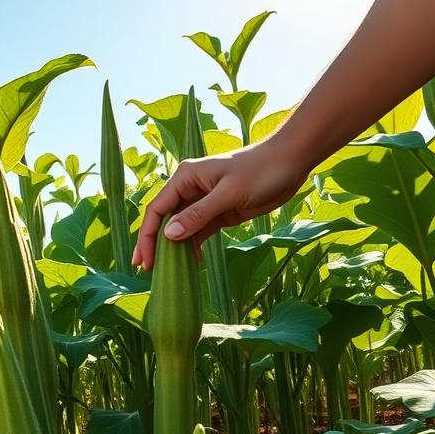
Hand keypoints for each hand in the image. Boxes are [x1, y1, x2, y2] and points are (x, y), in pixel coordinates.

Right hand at [132, 134, 311, 270]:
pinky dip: (194, 246)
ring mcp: (204, 201)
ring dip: (174, 248)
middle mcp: (189, 189)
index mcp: (185, 178)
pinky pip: (199, 231)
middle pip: (164, 220)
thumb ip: (199, 214)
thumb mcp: (229, 193)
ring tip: (169, 271)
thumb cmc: (260, 170)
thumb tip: (169, 235)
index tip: (144, 260)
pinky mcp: (219, 212)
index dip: (148, 236)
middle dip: (155, 244)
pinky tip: (194, 262)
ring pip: (181, 228)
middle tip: (146, 270)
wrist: (290, 163)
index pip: (157, 209)